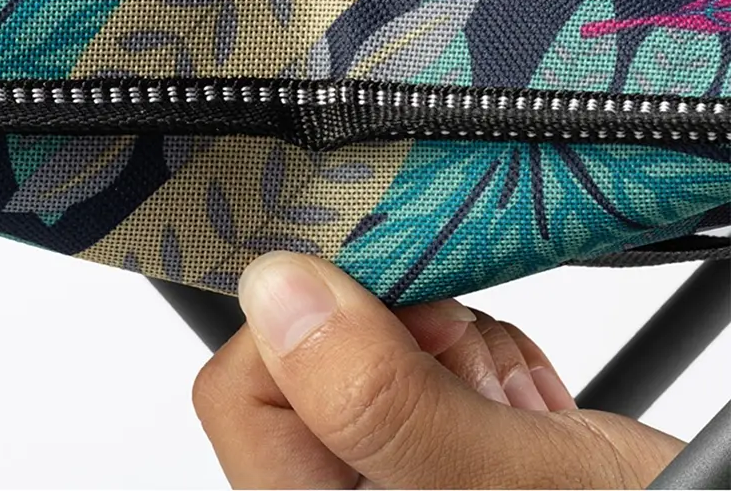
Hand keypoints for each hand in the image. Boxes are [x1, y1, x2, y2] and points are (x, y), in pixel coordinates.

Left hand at [194, 253, 682, 488]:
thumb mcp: (509, 480)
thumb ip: (380, 401)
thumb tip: (276, 292)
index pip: (242, 389)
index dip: (316, 333)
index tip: (398, 317)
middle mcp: (344, 488)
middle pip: (311, 353)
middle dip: (396, 337)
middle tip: (464, 366)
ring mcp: (389, 461)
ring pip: (375, 338)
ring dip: (452, 347)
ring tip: (511, 402)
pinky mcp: (429, 428)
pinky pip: (423, 348)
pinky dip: (480, 356)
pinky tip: (521, 404)